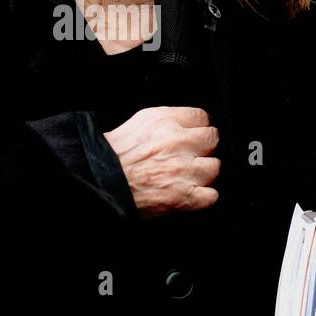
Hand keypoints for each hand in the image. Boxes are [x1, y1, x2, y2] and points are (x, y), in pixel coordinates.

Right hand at [102, 106, 219, 219]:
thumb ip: (168, 120)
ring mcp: (183, 171)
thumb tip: (187, 124)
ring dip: (202, 174)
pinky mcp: (184, 197)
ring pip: (214, 168)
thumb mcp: (140, 122)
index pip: (202, 118)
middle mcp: (177, 143)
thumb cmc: (115, 155)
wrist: (100, 182)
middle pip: (212, 140)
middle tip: (188, 157)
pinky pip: (211, 196)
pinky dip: (203, 197)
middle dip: (202, 149)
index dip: (197, 129)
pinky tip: (189, 193)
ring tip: (186, 177)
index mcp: (166, 122)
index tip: (193, 137)